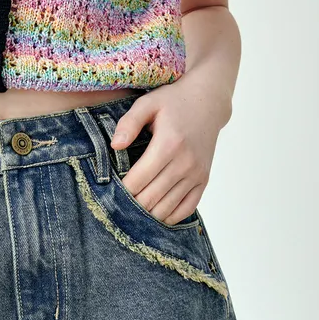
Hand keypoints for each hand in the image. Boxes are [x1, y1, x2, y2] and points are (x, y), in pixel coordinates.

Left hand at [111, 77, 231, 225]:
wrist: (208, 102)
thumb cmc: (173, 102)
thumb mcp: (148, 104)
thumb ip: (129, 123)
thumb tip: (115, 145)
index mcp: (168, 144)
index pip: (137, 181)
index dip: (121, 191)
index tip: (110, 192)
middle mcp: (185, 163)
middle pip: (150, 199)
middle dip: (130, 206)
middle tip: (117, 205)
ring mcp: (196, 174)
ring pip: (166, 209)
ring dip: (147, 214)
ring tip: (133, 210)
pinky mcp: (204, 181)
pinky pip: (185, 209)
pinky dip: (168, 216)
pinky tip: (155, 212)